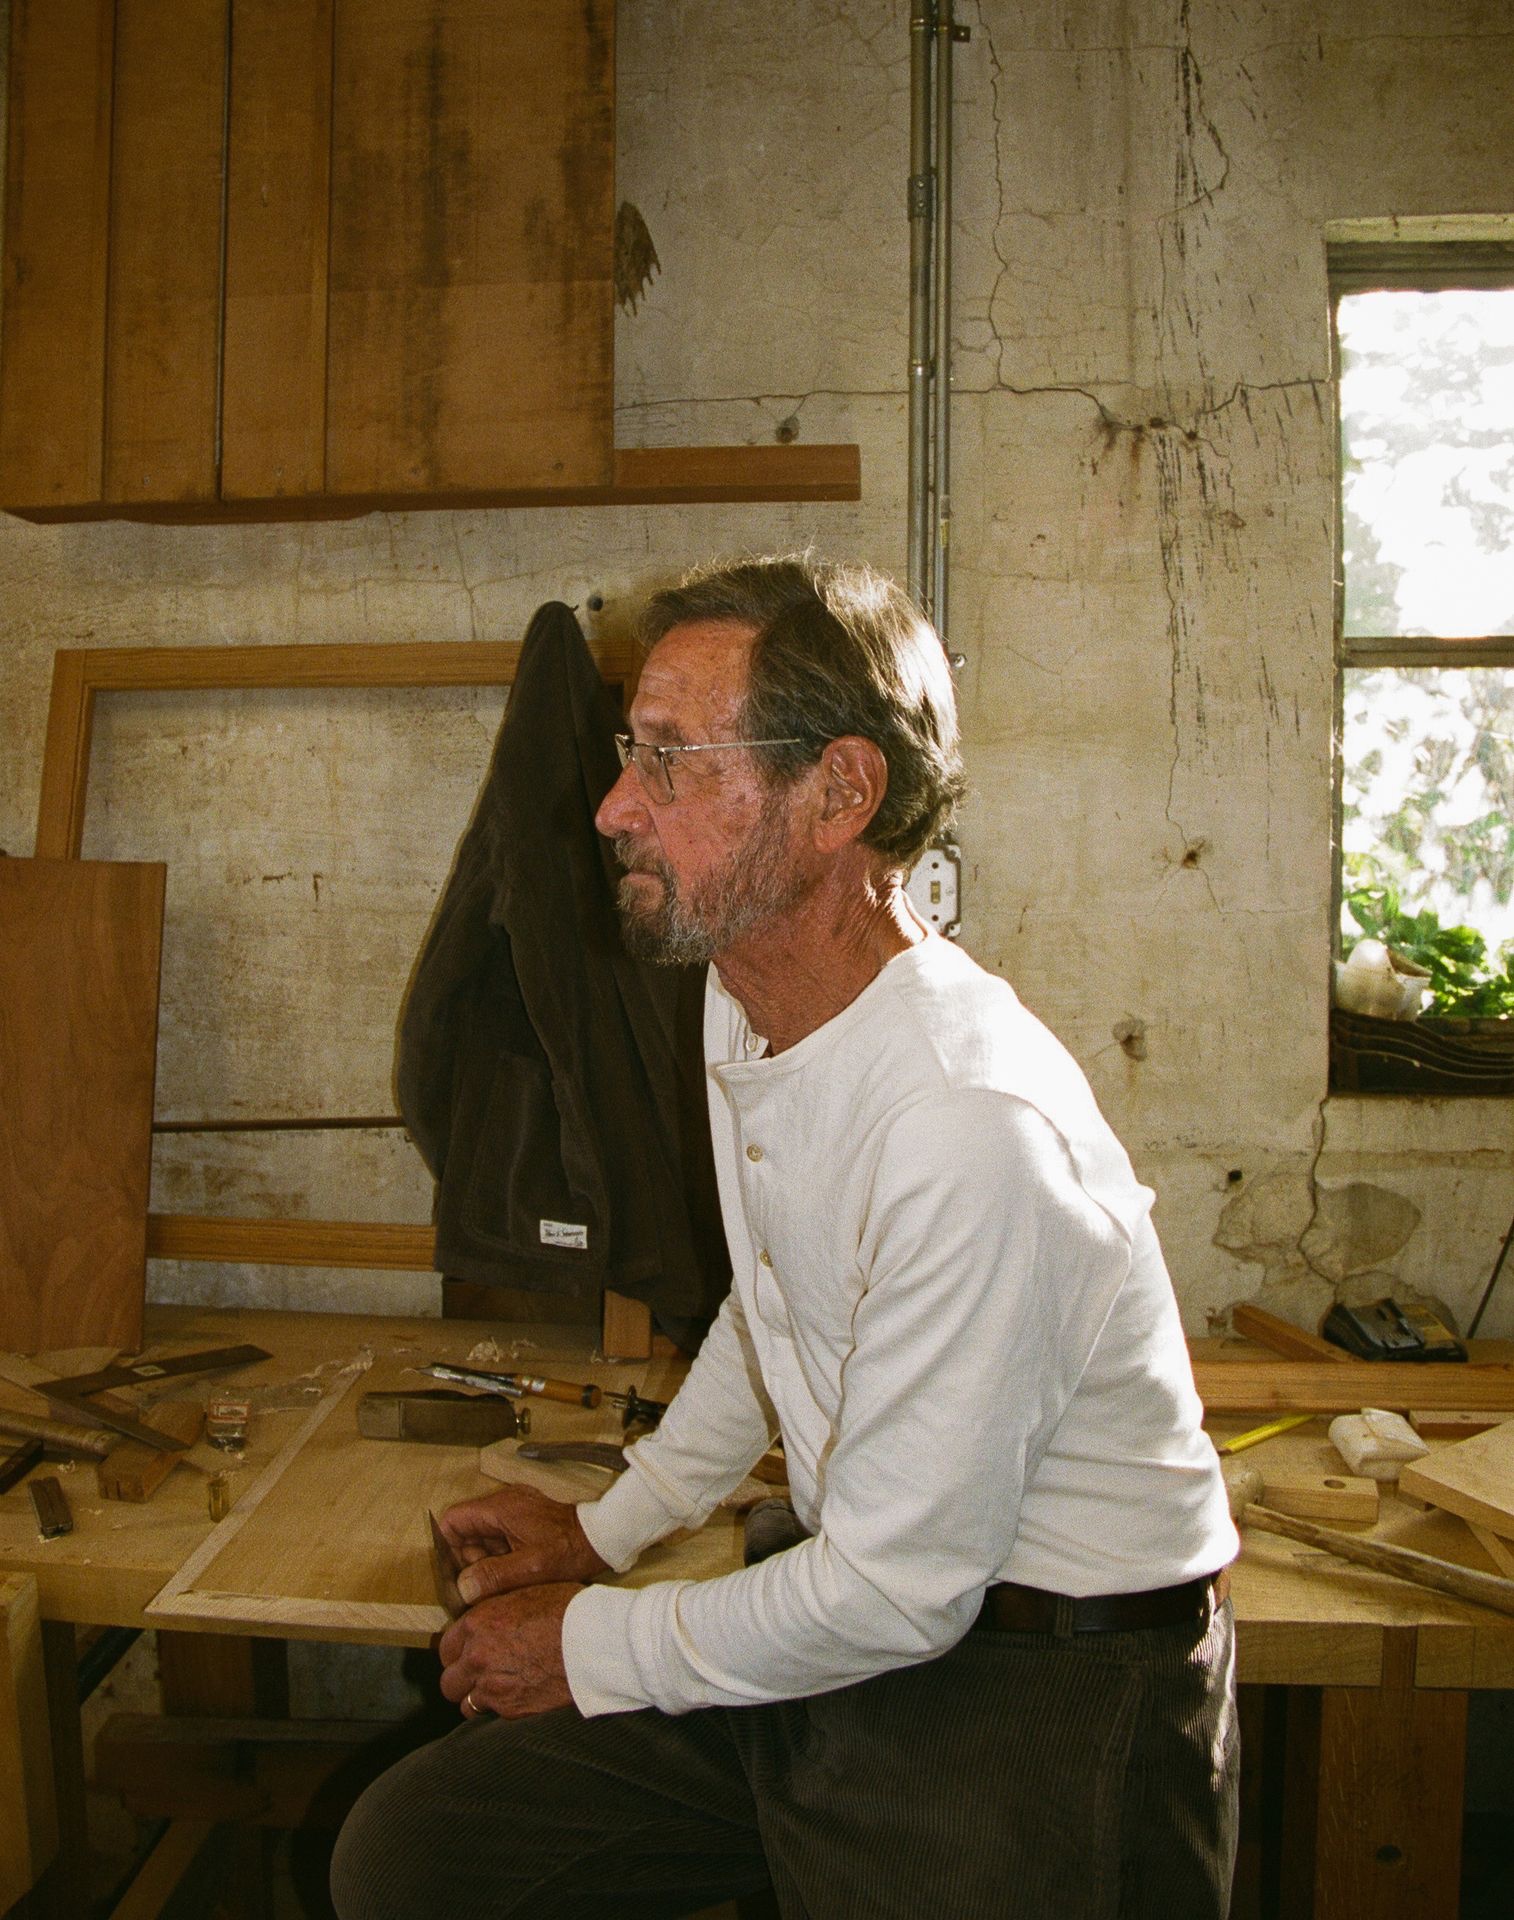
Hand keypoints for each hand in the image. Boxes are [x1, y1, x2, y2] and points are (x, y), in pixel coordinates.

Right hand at [439, 1481, 608, 1603]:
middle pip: (466, 1532)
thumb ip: (493, 1576)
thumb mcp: (529, 1568)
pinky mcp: (525, 1522)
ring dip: (487, 1562)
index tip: (460, 1574)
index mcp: (499, 1508)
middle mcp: (503, 1504)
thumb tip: (463, 1588)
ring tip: (507, 1579)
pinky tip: (517, 1573)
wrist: (603, 1538)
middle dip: (471, 1561)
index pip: (453, 1520)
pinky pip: (500, 1540)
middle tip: (486, 1583)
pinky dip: (501, 1558)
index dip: (449, 1549)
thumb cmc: (570, 1550)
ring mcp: (515, 1512)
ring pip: (483, 1538)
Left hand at [439, 1582, 581, 1719]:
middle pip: (449, 1680)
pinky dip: (498, 1710)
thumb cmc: (568, 1610)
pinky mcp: (510, 1709)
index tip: (470, 1653)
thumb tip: (488, 1615)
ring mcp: (491, 1686)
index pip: (446, 1646)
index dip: (459, 1651)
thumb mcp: (527, 1591)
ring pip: (465, 1703)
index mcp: (477, 1623)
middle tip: (482, 1674)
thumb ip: (496, 1607)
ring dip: (477, 1698)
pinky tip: (515, 1698)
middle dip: (462, 1678)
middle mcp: (477, 1656)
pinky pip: (489, 1716)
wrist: (593, 1641)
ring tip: (498, 1690)